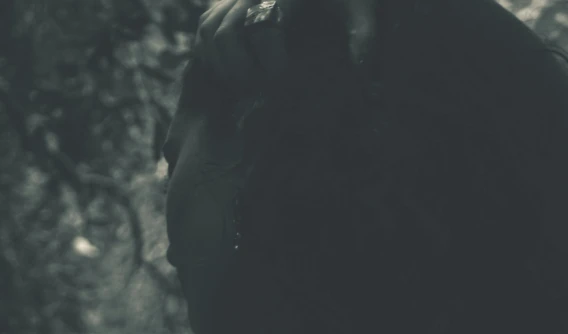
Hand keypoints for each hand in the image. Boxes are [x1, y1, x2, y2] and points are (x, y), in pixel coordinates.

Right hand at [195, 0, 377, 95]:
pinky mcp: (224, 1)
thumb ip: (363, 36)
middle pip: (226, 33)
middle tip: (259, 91)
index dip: (271, 64)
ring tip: (244, 86)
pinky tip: (230, 73)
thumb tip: (362, 74)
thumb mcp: (359, 8)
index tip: (284, 84)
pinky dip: (210, 53)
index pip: (264, 30)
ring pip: (210, 30)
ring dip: (222, 64)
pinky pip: (205, 27)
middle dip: (240, 69)